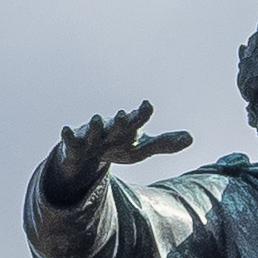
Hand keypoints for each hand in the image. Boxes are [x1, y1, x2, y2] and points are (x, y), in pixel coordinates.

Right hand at [41, 100, 193, 204]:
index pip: (137, 119)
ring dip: (95, 126)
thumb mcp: (142, 148)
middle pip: (117, 125)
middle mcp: (110, 128)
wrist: (89, 151)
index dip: (142, 113)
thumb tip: (191, 138)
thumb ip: (165, 143)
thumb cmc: (118, 145)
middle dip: (121, 121)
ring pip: (94, 131)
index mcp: (127, 128)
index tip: (147, 105)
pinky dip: (68, 136)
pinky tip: (65, 130)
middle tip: (124, 114)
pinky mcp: (75, 145)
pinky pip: (71, 141)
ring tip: (96, 119)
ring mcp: (92, 135)